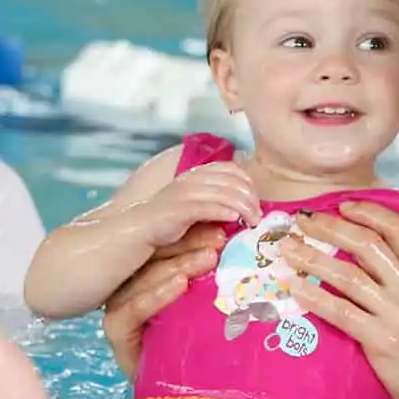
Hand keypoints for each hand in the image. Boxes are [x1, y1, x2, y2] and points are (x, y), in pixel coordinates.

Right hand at [101, 224, 222, 379]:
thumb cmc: (211, 358)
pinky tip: (180, 284)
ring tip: (207, 259)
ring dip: (177, 266)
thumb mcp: (219, 315)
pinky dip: (155, 294)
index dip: (195, 235)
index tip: (223, 228)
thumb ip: (226, 286)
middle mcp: (137, 291)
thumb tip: (257, 251)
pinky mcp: (117, 334)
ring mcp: (123, 311)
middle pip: (158, 259)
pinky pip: (131, 310)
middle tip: (220, 240)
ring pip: (144, 279)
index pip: (171, 250)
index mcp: (159, 282)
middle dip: (189, 246)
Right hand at [136, 160, 257, 247]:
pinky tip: (234, 219)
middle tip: (259, 214)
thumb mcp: (193, 204)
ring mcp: (186, 193)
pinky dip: (225, 212)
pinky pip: (209, 207)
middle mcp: (192, 179)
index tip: (256, 200)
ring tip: (253, 220)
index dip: (248, 182)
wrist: (139, 229)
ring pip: (225, 194)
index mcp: (196, 174)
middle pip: (232, 181)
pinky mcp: (181, 209)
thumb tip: (240, 207)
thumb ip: (213, 200)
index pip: (231, 169)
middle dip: (250, 197)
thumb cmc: (169, 219)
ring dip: (244, 207)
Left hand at [279, 202, 398, 398]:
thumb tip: (376, 266)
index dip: (370, 212)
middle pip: (367, 244)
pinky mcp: (381, 340)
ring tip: (287, 248)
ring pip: (348, 274)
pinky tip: (294, 287)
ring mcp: (396, 314)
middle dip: (331, 227)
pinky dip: (313, 296)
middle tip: (303, 220)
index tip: (344, 204)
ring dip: (312, 257)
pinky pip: (340, 311)